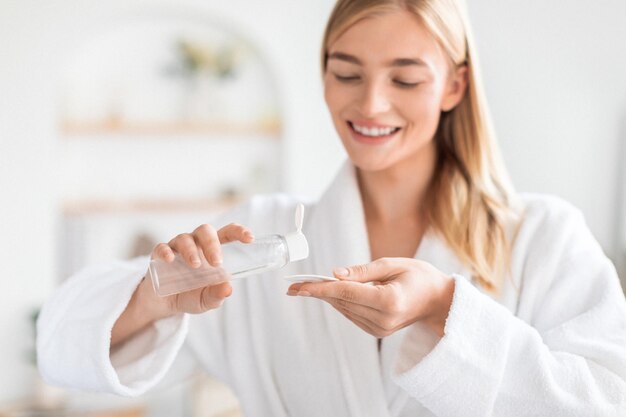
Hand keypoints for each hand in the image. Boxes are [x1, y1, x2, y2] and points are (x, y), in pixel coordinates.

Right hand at [112, 222, 254, 347]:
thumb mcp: (206, 300)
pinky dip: (165, 251)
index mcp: (212, 250)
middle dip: (212, 244)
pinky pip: (161, 247)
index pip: (227, 233)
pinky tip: (170, 260)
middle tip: (217, 262)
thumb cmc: (190, 295)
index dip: (238, 232)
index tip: (250, 238)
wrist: (164, 305)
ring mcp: (176, 248)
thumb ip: (217, 295)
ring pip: (185, 238)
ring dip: (191, 250)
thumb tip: (228, 288)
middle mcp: (195, 244)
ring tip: (195, 265)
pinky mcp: (158, 256)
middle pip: (205, 231)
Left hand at [286, 258, 454, 336]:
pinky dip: (341, 302)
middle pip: (341, 302)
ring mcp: (380, 329)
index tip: (298, 286)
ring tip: (308, 286)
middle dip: (317, 292)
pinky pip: (351, 314)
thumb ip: (362, 271)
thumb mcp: (393, 264)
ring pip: (344, 309)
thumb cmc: (419, 276)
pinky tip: (333, 293)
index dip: (320, 288)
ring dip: (327, 297)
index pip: (346, 293)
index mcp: (389, 301)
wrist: (438, 301)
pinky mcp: (377, 332)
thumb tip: (335, 274)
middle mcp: (383, 320)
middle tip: (294, 284)